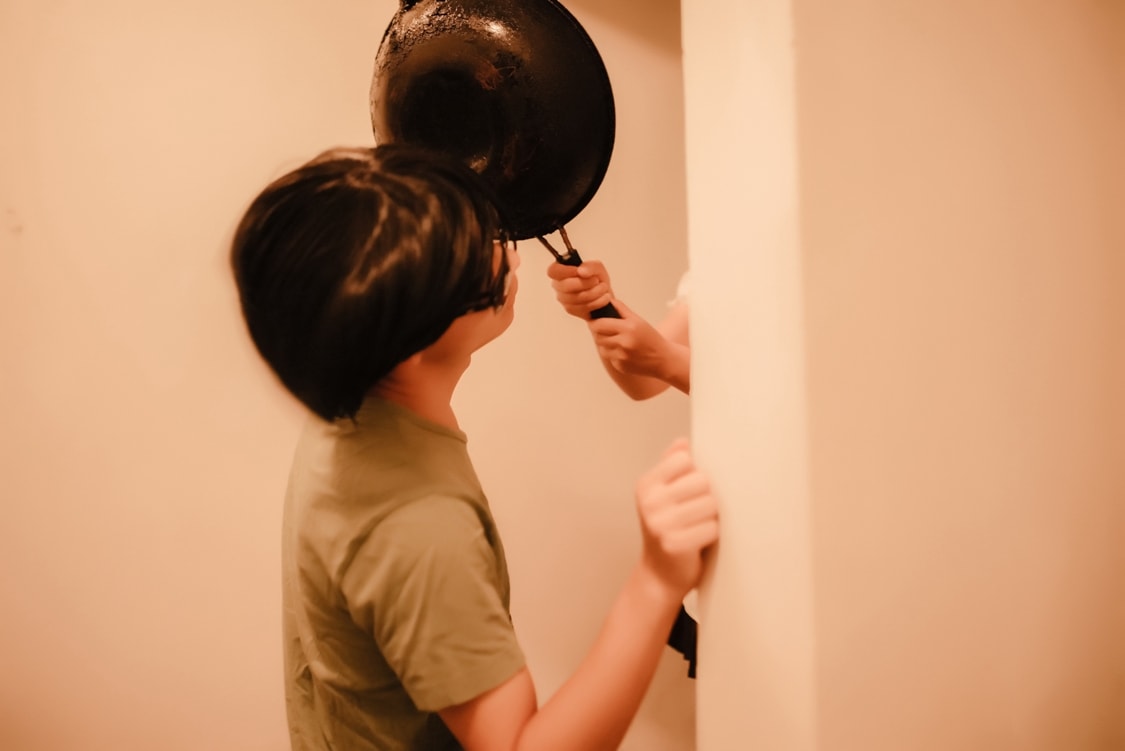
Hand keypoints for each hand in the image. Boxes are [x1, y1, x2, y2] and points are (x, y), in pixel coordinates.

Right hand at [547, 260, 613, 318]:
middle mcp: (559, 285)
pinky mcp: (571, 310)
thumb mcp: (597, 268)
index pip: (553, 271)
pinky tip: (603, 297)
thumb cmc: (597, 280)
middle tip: (596, 280)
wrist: (604, 295)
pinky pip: (583, 307)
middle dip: (585, 283)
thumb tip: (581, 271)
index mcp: (561, 271)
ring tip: (603, 288)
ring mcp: (563, 299)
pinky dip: (597, 302)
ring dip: (595, 292)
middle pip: (565, 285)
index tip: (578, 271)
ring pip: (576, 297)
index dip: (565, 271)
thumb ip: (590, 266)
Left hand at [588, 300, 674, 380]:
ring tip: (617, 341)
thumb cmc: (650, 337)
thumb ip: (621, 309)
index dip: (594, 322)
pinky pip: (609, 358)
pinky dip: (613, 354)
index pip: (600, 324)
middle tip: (605, 330)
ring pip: (602, 348)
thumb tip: (607, 300)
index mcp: (628, 328)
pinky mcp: (621, 366)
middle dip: (599, 333)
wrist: (663, 359)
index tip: (594, 321)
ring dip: (605, 344)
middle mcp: (624, 342)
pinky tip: (624, 352)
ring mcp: (622, 356)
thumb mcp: (638, 320)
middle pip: (598, 337)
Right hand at [634, 439, 718, 598]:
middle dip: (707, 496)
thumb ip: (672, 466)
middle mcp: (649, 502)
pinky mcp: (674, 544)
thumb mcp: (663, 494)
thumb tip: (683, 442)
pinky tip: (700, 541)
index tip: (690, 491)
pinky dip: (712, 535)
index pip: (685, 460)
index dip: (695, 474)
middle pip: (703, 481)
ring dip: (712, 516)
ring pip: (711, 504)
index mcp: (647, 485)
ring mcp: (660, 523)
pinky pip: (712, 527)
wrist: (660, 574)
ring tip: (698, 526)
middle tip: (697, 512)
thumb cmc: (668, 529)